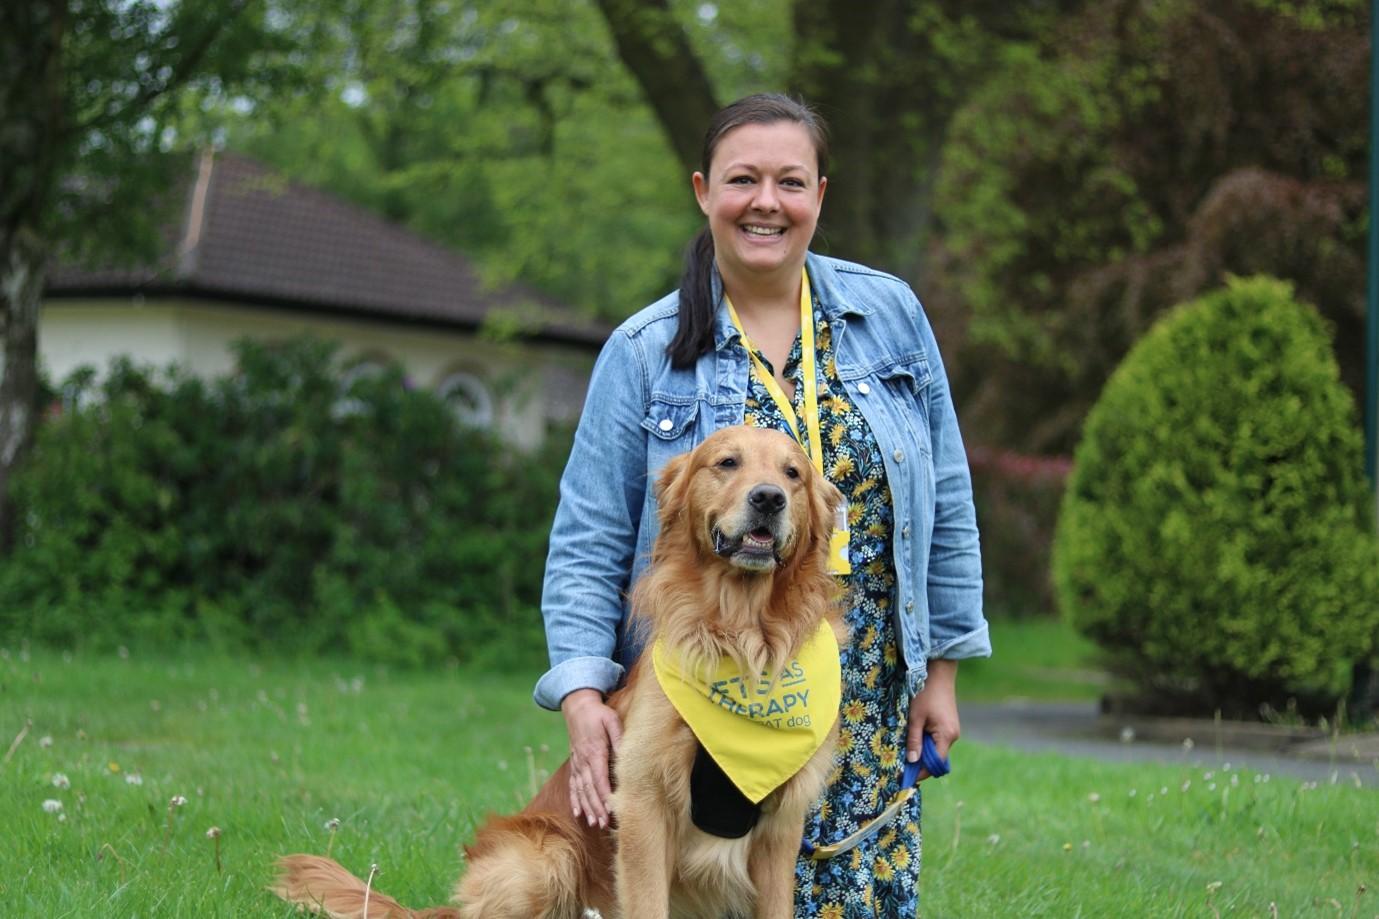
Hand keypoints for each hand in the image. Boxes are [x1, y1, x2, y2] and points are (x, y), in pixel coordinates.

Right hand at [560, 688, 622, 827]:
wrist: (577, 706)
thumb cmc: (598, 713)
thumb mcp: (611, 720)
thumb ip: (619, 738)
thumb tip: (625, 756)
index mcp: (594, 751)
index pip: (599, 778)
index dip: (604, 795)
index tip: (611, 808)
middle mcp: (583, 760)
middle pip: (589, 788)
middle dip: (597, 807)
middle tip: (605, 823)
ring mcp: (577, 763)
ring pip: (581, 790)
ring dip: (588, 807)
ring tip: (595, 823)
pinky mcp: (574, 764)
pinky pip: (573, 785)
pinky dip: (575, 800)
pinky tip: (578, 813)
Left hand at [906, 659, 959, 780]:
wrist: (939, 672)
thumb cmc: (925, 693)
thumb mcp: (915, 717)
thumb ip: (913, 740)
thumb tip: (911, 762)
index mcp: (946, 736)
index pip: (935, 764)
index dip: (921, 772)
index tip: (905, 776)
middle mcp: (952, 736)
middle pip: (935, 759)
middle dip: (919, 763)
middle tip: (899, 765)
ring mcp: (951, 730)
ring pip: (935, 749)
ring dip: (921, 751)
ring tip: (903, 750)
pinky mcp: (947, 725)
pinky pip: (936, 740)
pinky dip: (925, 742)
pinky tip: (912, 737)